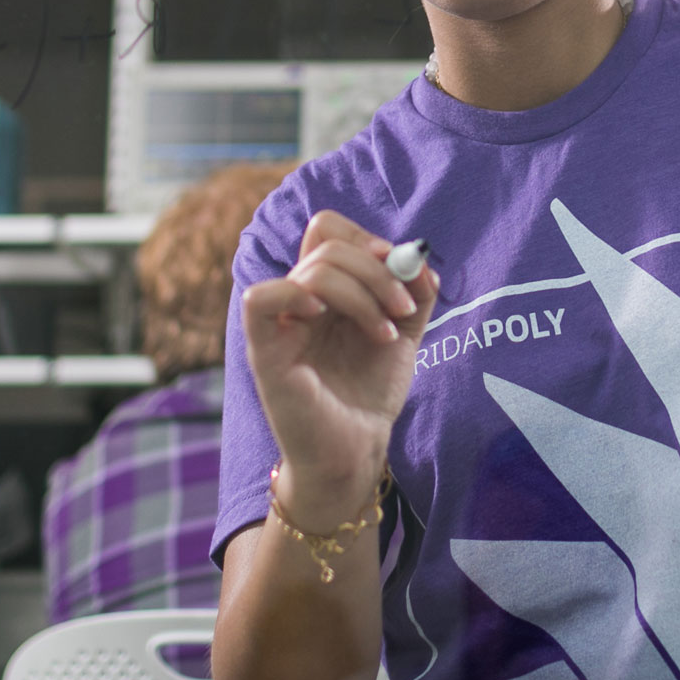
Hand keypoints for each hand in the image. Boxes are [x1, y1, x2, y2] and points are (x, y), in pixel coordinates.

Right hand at [241, 211, 438, 514]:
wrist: (357, 450)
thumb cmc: (370, 393)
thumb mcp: (405, 333)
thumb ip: (416, 293)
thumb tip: (418, 256)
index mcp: (324, 289)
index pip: (329, 229)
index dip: (368, 238)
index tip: (402, 269)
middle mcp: (299, 299)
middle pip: (328, 242)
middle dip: (379, 270)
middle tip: (404, 311)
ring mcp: (280, 323)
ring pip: (312, 269)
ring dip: (365, 294)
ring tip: (387, 333)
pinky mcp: (266, 353)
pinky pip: (260, 299)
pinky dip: (298, 295)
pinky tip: (326, 321)